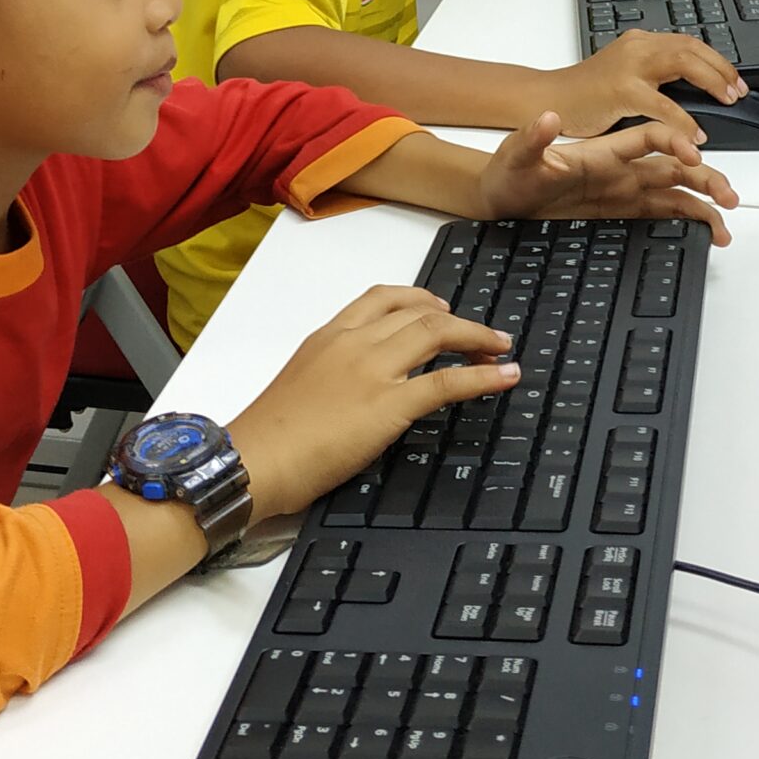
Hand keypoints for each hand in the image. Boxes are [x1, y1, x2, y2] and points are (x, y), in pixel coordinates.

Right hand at [229, 286, 516, 520]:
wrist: (253, 460)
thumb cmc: (267, 437)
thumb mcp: (298, 386)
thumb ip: (329, 376)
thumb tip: (354, 391)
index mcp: (327, 337)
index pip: (378, 299)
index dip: (416, 298)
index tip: (436, 306)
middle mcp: (353, 343)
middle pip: (417, 312)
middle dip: (456, 318)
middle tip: (481, 333)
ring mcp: (373, 370)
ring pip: (436, 334)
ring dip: (477, 337)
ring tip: (501, 346)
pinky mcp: (389, 404)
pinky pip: (447, 382)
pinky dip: (483, 376)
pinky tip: (505, 376)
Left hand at [477, 112, 736, 242]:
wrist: (500, 197)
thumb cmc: (509, 171)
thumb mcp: (516, 154)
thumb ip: (533, 138)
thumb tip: (546, 119)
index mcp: (602, 150)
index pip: (647, 137)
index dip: (673, 141)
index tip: (693, 152)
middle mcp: (620, 167)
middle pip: (673, 165)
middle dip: (704, 177)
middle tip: (728, 195)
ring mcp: (624, 189)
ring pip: (676, 190)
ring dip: (704, 200)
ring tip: (727, 219)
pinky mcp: (622, 210)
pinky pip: (663, 212)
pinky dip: (689, 219)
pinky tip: (709, 230)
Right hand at [542, 29, 744, 137]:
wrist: (546, 100)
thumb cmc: (583, 96)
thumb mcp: (626, 78)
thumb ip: (655, 78)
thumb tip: (692, 90)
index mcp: (639, 44)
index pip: (688, 42)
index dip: (716, 60)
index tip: (734, 80)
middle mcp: (637, 47)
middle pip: (692, 47)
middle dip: (721, 69)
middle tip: (737, 91)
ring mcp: (629, 66)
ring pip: (683, 62)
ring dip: (712, 81)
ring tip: (727, 101)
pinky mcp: (620, 90)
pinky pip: (662, 103)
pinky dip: (683, 119)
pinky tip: (695, 134)